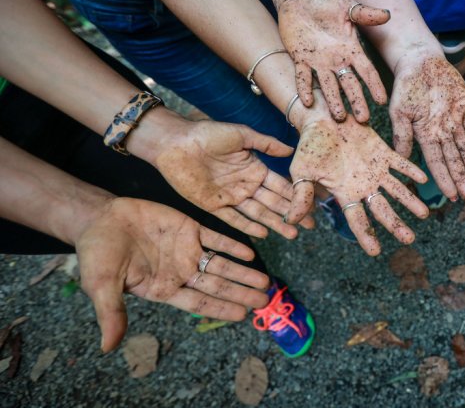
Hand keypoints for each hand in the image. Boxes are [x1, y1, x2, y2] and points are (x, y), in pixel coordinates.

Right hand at [77, 197, 270, 351]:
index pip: (198, 302)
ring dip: (243, 272)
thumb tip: (108, 347)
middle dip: (240, 293)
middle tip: (265, 300)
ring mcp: (186, 250)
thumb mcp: (101, 285)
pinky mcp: (189, 228)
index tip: (243, 315)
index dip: (220, 308)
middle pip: (216, 285)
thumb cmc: (97, 255)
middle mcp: (180, 271)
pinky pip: (215, 238)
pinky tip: (250, 252)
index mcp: (163, 288)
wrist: (98, 218)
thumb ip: (111, 313)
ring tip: (265, 281)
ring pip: (221, 264)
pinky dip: (232, 245)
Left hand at [152, 120, 300, 238]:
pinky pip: (233, 219)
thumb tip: (292, 150)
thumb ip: (267, 144)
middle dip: (291, 214)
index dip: (296, 195)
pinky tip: (263, 234)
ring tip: (292, 234)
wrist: (176, 142)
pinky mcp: (213, 205)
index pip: (280, 185)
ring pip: (257, 214)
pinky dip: (248, 227)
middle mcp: (245, 184)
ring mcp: (230, 196)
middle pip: (273, 203)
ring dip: (275, 223)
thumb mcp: (242, 135)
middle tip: (310, 226)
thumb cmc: (207, 134)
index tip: (313, 205)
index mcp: (254, 168)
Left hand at [278, 0, 389, 121]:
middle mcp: (337, 60)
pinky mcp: (300, 60)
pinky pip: (303, 77)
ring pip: (328, 86)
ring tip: (339, 118)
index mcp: (351, 50)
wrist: (298, 1)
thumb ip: (365, 13)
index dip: (374, 85)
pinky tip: (309, 102)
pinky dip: (306, 88)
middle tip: (363, 120)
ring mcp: (318, 62)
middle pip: (349, 85)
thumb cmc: (325, 4)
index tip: (382, 100)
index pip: (366, 71)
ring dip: (334, 101)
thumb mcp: (347, 7)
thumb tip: (387, 14)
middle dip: (356, 101)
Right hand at [287, 113, 428, 255]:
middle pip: (382, 209)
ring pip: (396, 189)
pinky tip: (424, 179)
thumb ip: (301, 194)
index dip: (366, 236)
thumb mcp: (302, 171)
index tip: (376, 252)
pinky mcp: (383, 151)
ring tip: (425, 214)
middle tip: (409, 239)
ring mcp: (375, 169)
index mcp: (345, 192)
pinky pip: (400, 163)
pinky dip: (411, 170)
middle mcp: (363, 184)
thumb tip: (291, 221)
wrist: (321, 118)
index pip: (358, 219)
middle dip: (396, 224)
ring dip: (411, 202)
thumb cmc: (309, 145)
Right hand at [390, 53, 464, 201]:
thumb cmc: (405, 86)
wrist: (420, 62)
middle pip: (455, 160)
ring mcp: (456, 121)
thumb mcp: (399, 110)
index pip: (437, 162)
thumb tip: (399, 158)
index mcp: (425, 135)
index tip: (452, 196)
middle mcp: (442, 132)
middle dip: (462, 178)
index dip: (445, 179)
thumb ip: (402, 134)